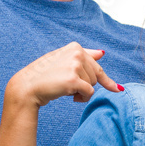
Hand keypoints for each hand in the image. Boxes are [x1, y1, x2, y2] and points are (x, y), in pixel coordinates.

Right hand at [7, 43, 122, 107]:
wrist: (27, 87)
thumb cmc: (44, 76)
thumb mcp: (64, 61)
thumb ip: (84, 56)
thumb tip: (102, 53)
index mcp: (75, 47)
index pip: (96, 65)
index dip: (105, 79)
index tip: (117, 89)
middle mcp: (76, 53)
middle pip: (96, 76)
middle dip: (86, 85)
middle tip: (70, 88)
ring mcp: (75, 65)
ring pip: (93, 85)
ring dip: (82, 92)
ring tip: (66, 90)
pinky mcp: (73, 79)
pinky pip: (89, 93)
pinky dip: (82, 98)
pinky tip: (71, 98)